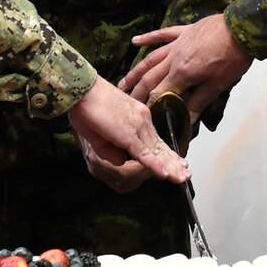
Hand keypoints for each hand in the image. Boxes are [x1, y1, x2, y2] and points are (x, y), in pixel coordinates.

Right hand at [65, 77, 187, 186]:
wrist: (81, 89)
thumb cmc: (86, 106)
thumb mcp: (99, 135)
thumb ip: (110, 149)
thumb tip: (121, 160)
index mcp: (138, 116)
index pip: (154, 139)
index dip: (166, 153)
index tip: (177, 163)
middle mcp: (142, 120)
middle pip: (160, 146)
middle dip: (173, 162)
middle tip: (185, 174)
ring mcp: (137, 126)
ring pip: (156, 151)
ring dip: (169, 167)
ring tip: (180, 178)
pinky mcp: (128, 133)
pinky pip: (144, 153)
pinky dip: (154, 165)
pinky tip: (164, 174)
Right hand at [121, 15, 251, 117]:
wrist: (242, 28)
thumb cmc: (233, 58)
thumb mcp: (218, 84)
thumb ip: (200, 101)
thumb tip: (187, 119)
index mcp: (182, 73)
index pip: (160, 93)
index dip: (151, 105)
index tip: (144, 115)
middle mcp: (174, 58)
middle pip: (150, 77)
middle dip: (137, 91)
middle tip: (126, 102)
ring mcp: (177, 43)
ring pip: (151, 58)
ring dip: (136, 70)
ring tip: (123, 82)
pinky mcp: (184, 31)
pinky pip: (162, 34)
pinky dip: (148, 38)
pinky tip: (135, 41)